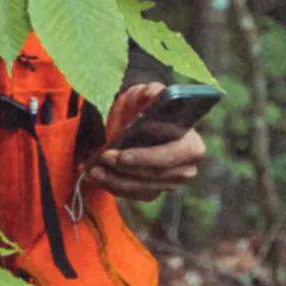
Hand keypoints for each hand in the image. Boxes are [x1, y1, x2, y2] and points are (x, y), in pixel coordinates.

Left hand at [83, 82, 209, 204]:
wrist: (131, 125)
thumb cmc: (142, 109)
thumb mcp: (144, 94)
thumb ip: (151, 91)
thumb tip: (154, 93)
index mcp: (192, 144)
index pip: (173, 154)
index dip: (148, 157)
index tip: (123, 155)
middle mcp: (186, 168)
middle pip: (155, 175)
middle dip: (126, 169)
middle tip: (103, 158)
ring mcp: (169, 183)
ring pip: (141, 187)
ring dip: (115, 180)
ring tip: (93, 170)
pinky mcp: (152, 192)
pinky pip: (132, 194)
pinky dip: (112, 186)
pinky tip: (95, 176)